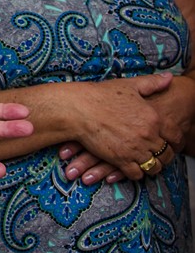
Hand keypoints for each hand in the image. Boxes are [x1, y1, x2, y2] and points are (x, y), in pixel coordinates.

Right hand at [56, 72, 177, 180]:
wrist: (79, 109)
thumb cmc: (101, 95)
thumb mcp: (129, 85)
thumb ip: (152, 83)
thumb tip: (170, 78)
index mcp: (153, 117)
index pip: (175, 136)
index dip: (175, 141)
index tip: (170, 143)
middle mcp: (147, 135)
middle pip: (166, 153)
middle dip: (164, 156)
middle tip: (158, 155)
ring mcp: (135, 149)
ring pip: (154, 166)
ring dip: (151, 166)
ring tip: (146, 162)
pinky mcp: (121, 159)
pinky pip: (137, 174)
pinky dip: (136, 173)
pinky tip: (132, 167)